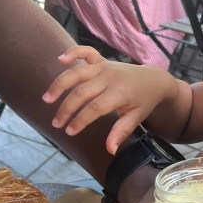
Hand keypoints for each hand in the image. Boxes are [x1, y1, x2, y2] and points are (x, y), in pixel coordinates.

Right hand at [42, 46, 175, 153]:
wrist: (154, 80)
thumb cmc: (144, 101)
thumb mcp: (136, 118)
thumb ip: (121, 132)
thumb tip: (110, 150)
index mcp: (120, 93)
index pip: (95, 107)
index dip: (80, 120)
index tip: (69, 132)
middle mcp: (110, 77)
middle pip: (81, 92)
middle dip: (66, 109)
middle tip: (56, 123)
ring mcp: (104, 67)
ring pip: (77, 73)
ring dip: (60, 84)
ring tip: (47, 99)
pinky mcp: (102, 60)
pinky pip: (86, 52)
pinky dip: (73, 52)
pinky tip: (60, 59)